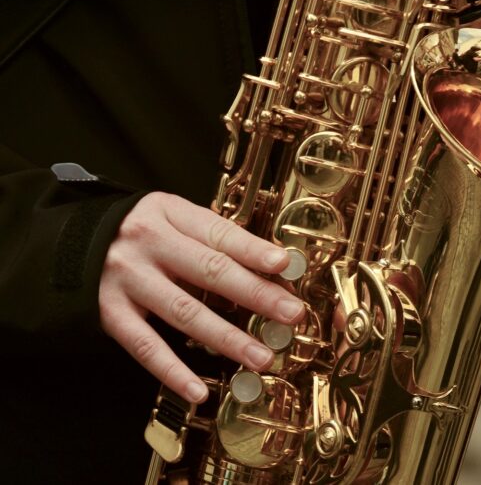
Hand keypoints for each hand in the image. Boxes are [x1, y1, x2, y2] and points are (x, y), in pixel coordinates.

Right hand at [99, 192, 304, 402]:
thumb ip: (214, 239)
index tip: (284, 265)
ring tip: (260, 356)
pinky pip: (145, 347)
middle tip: (290, 313)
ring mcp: (128, 280)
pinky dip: (173, 371)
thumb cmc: (137, 232)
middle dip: (255, 294)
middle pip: (210, 271)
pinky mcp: (110, 313)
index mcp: (169, 215)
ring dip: (228, 338)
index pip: (219, 233)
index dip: (253, 250)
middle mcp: (148, 245)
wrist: (66, 242)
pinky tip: (200, 390)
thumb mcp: (172, 218)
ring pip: (185, 313)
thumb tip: (271, 269)